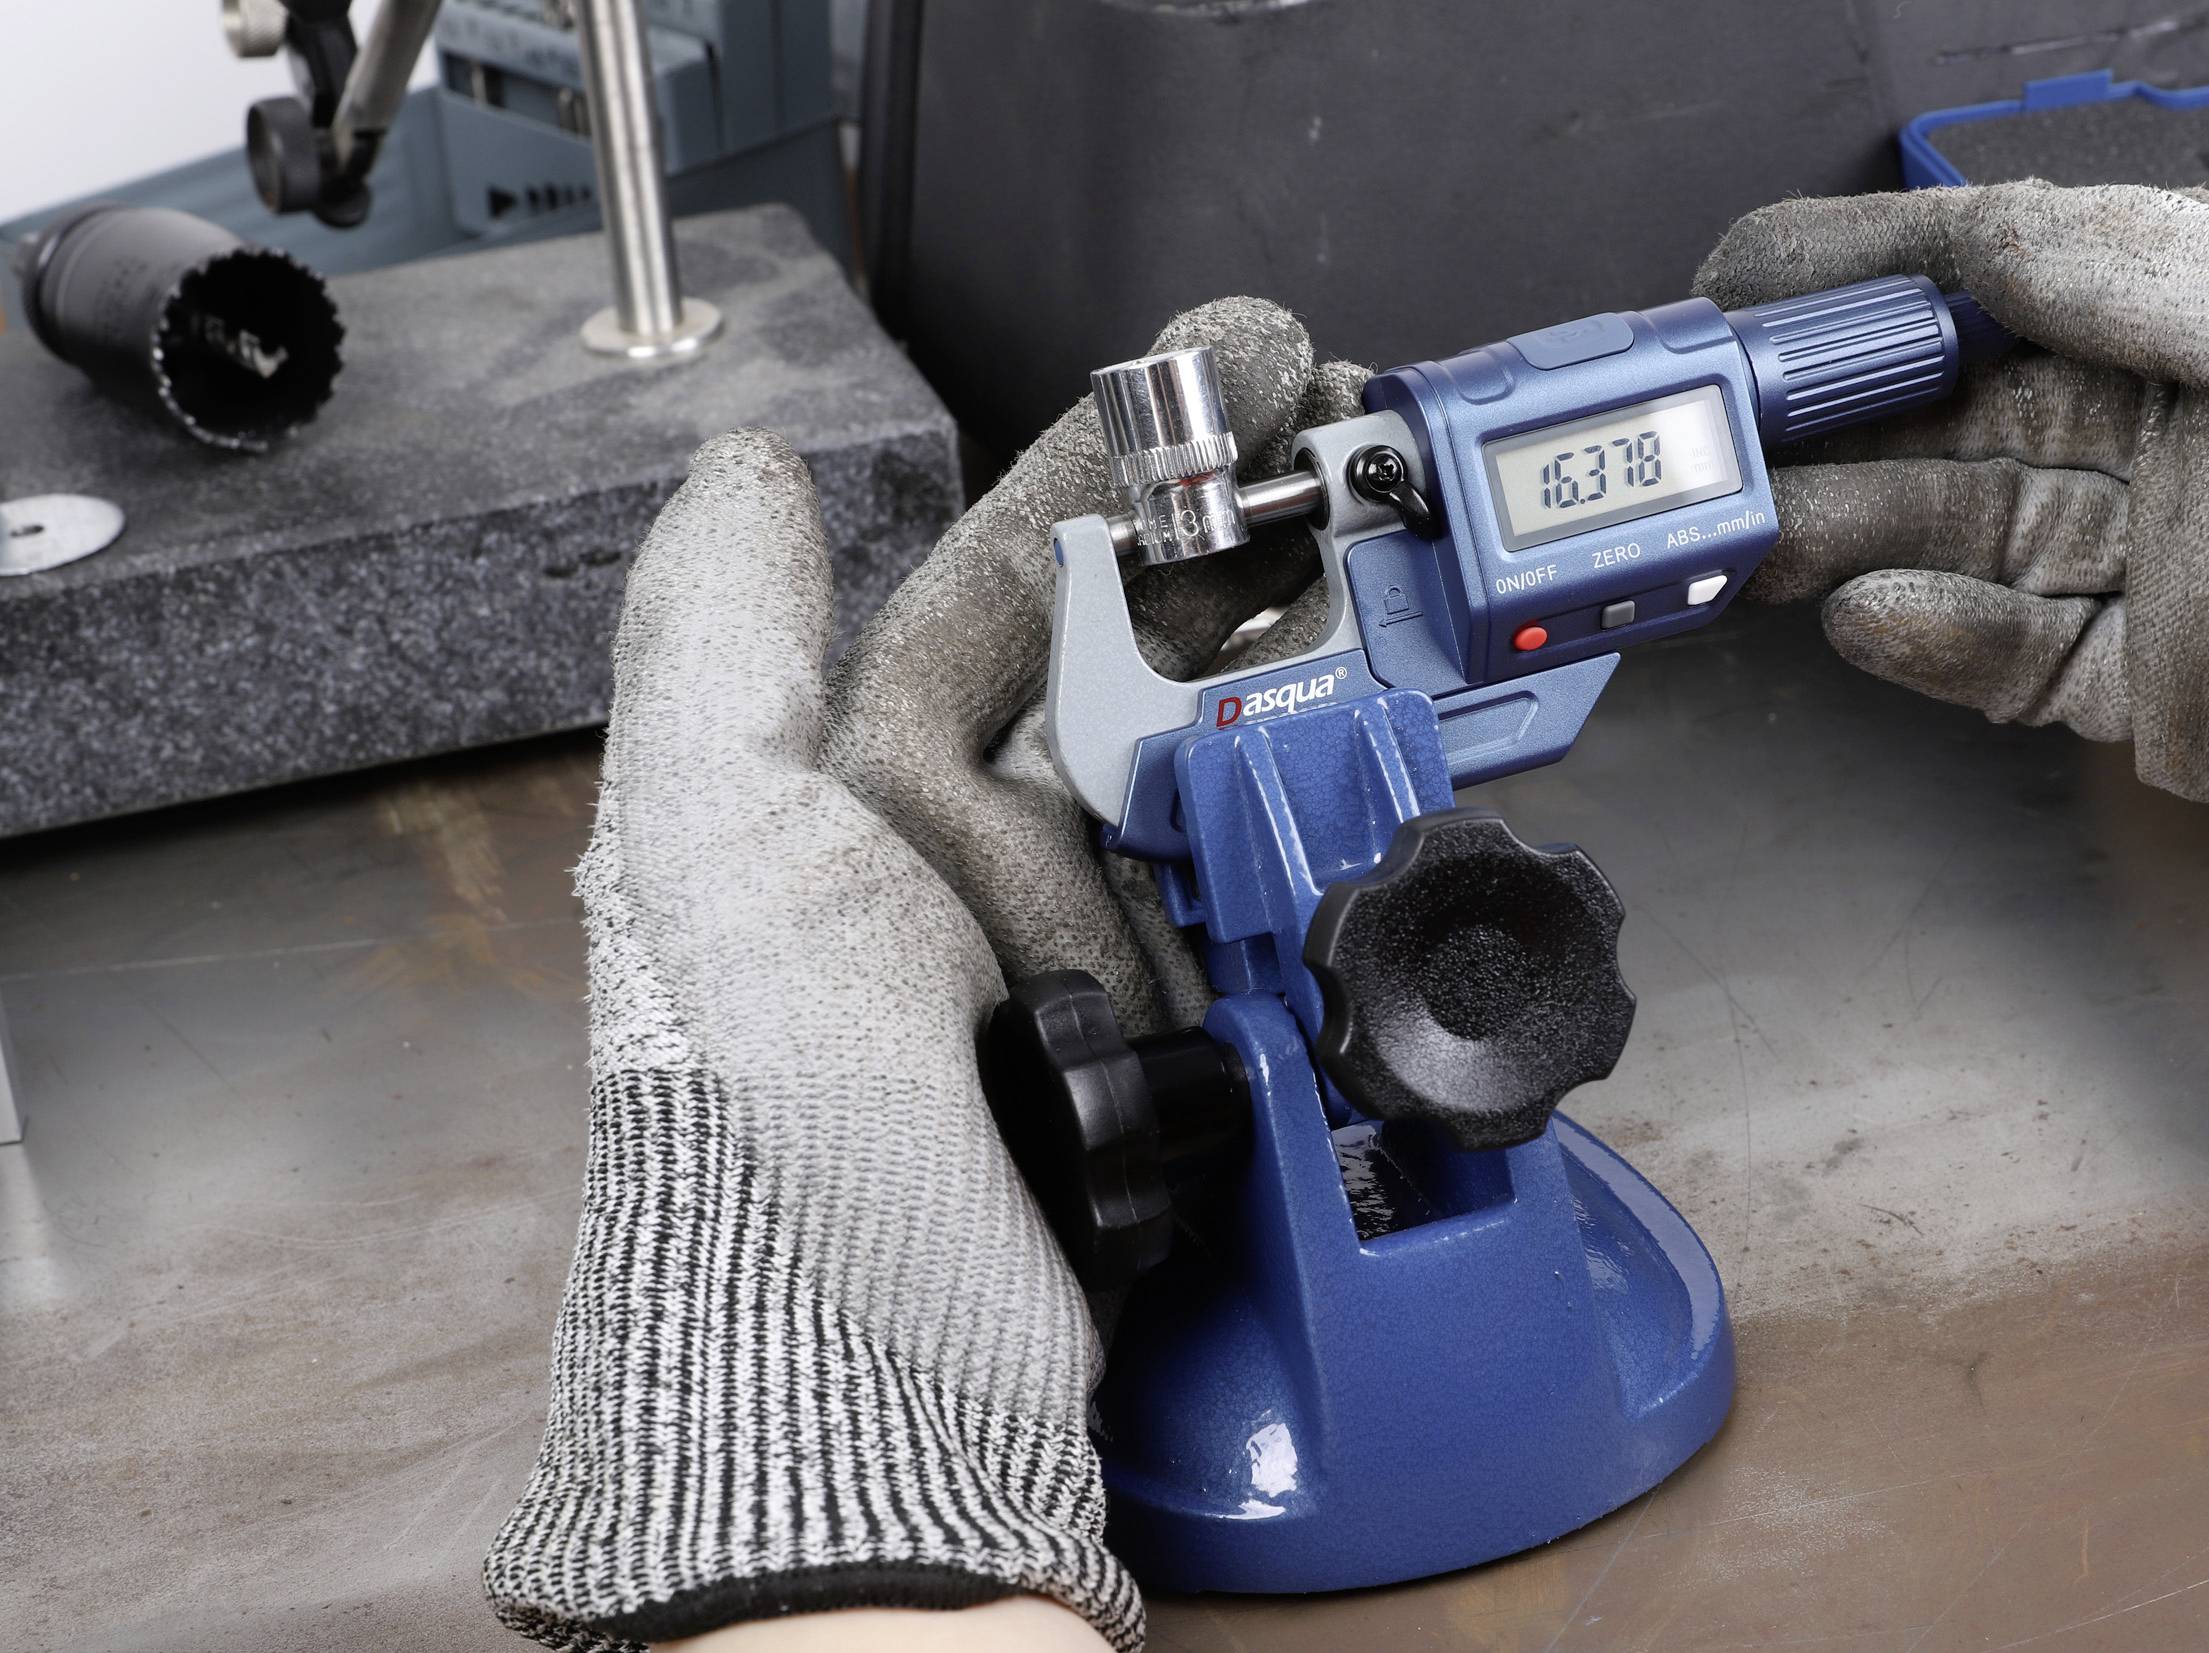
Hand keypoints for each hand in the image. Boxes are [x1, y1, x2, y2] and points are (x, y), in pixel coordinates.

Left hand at [484, 298, 1366, 1650]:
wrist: (868, 1368)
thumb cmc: (764, 1103)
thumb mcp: (707, 842)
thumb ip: (723, 646)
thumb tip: (749, 472)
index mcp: (875, 792)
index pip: (1022, 582)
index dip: (1127, 473)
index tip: (1245, 374)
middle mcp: (987, 862)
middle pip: (1153, 671)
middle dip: (1260, 568)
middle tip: (1372, 475)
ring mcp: (1096, 957)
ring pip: (1229, 787)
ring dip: (1319, 701)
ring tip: (1408, 610)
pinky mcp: (1187, 1056)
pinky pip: (1279, 924)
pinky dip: (1341, 861)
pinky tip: (1396, 798)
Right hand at [1694, 181, 2208, 905]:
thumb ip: (2166, 289)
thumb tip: (1993, 233)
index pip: (2003, 282)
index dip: (1864, 281)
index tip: (1741, 290)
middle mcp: (2174, 440)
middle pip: (1957, 421)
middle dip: (1831, 427)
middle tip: (1719, 445)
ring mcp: (2159, 570)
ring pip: (1965, 543)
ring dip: (1855, 541)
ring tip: (1764, 547)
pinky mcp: (2156, 693)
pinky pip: (2014, 663)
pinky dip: (1937, 648)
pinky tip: (1878, 624)